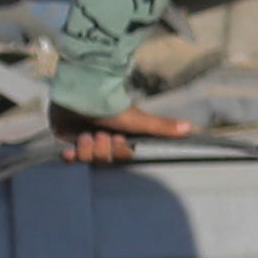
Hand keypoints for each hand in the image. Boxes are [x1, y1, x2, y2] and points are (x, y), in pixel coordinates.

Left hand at [46, 100, 189, 168]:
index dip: (117, 151)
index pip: (121, 157)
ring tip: (84, 133)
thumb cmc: (110, 107)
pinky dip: (70, 155)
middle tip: (99, 132)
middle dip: (101, 148)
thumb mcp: (138, 119)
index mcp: (120, 138)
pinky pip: (70, 159)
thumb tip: (191, 128)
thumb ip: (162, 126)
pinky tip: (70, 149)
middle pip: (104, 160)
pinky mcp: (66, 141)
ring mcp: (85, 141)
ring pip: (87, 159)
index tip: (117, 137)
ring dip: (86, 146)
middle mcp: (104, 140)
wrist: (80, 97)